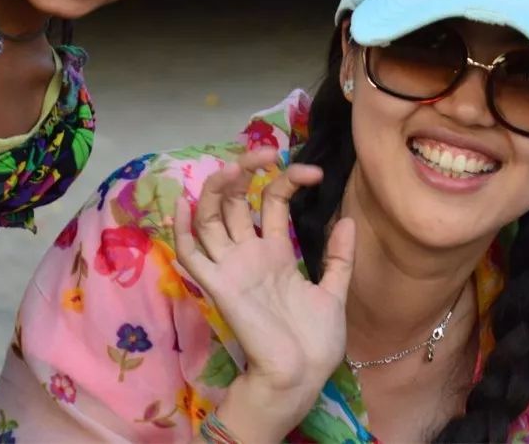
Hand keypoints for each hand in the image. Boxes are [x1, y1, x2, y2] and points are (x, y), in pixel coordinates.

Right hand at [173, 150, 354, 427]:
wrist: (303, 375)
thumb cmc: (315, 340)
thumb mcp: (334, 291)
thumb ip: (339, 257)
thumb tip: (347, 219)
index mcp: (276, 251)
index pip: (272, 200)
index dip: (287, 178)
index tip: (314, 173)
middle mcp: (249, 253)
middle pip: (234, 200)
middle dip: (244, 170)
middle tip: (265, 152)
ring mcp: (232, 267)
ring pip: (210, 217)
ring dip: (215, 189)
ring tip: (232, 167)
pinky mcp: (219, 285)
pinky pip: (191, 254)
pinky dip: (181, 230)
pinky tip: (184, 204)